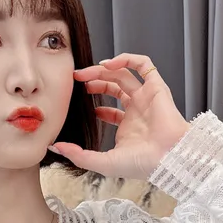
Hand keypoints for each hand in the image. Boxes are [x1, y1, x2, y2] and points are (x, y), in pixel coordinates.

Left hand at [49, 52, 190, 179]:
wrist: (167, 157)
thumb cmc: (141, 164)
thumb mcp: (102, 163)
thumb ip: (79, 156)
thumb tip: (56, 147)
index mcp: (128, 127)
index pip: (108, 110)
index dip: (94, 103)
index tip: (79, 100)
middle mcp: (137, 110)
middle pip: (114, 87)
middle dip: (95, 80)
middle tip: (77, 79)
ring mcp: (147, 97)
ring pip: (124, 74)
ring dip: (105, 69)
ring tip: (87, 72)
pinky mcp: (156, 86)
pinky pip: (144, 64)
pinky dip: (127, 59)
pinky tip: (109, 63)